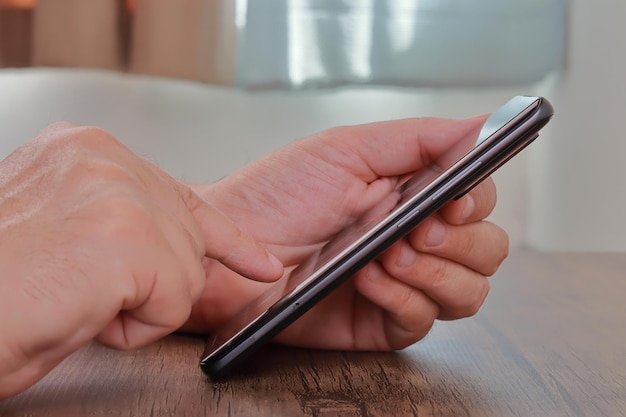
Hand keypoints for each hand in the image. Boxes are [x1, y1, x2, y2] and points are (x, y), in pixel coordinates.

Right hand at [0, 123, 282, 397]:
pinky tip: (86, 311)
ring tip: (75, 298)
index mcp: (85, 151)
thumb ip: (121, 223)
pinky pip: (175, 300)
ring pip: (186, 272)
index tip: (260, 259)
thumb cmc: (0, 286)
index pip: (181, 194)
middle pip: (189, 240)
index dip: (226, 238)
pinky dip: (136, 326)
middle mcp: (104, 157)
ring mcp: (121, 192)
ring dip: (138, 305)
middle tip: (88, 290)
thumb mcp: (66, 234)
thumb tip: (172, 244)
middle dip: (155, 283)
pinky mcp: (129, 236)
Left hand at [185, 116, 508, 350]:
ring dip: (436, 272)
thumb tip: (482, 124)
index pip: (477, 200)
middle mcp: (414, 239)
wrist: (227, 251)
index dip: (476, 202)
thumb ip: (418, 140)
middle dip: (460, 242)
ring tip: (389, 253)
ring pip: (469, 292)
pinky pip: (423, 321)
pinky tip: (367, 279)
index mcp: (411, 194)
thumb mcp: (345, 151)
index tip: (453, 201)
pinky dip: (402, 298)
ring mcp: (401, 283)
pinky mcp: (381, 322)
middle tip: (417, 229)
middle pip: (487, 250)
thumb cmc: (276, 195)